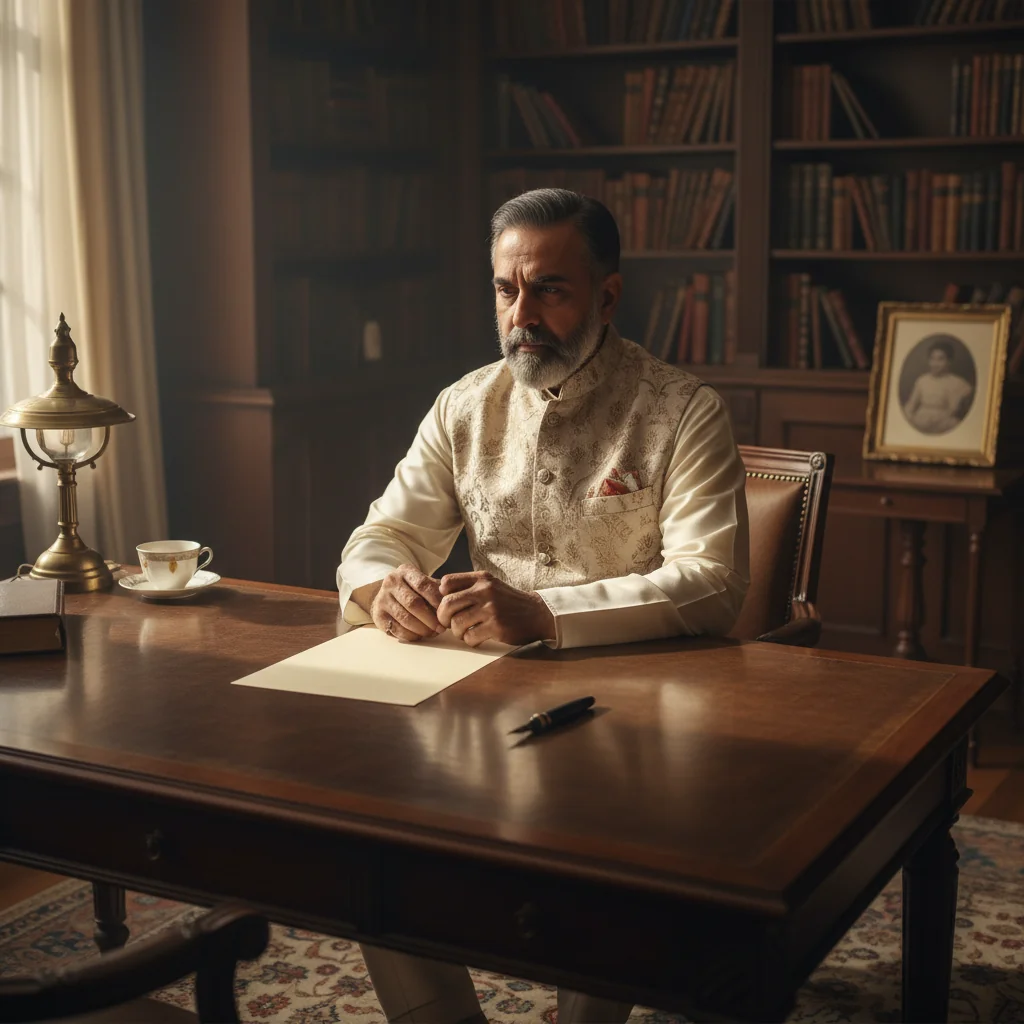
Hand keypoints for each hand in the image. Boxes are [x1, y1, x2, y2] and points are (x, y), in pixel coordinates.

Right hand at [369, 564, 443, 641]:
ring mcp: (382, 599)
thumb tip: (452, 603)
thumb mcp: (424, 584)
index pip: (423, 585)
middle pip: (414, 603)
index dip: (436, 600)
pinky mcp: (378, 616)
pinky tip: (420, 636)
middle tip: (442, 628)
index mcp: (405, 571)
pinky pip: (397, 630)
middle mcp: (391, 582)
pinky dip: (412, 635)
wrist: (387, 596)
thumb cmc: (413, 591)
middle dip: (431, 618)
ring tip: (433, 633)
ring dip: (422, 629)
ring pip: (405, 618)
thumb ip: (438, 591)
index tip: (447, 611)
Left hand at [437, 571, 554, 647]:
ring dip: (457, 632)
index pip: (446, 583)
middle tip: (449, 624)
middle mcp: (485, 591)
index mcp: (481, 579)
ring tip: (466, 632)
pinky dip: (470, 641)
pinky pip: (470, 637)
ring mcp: (491, 608)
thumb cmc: (509, 602)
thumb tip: (439, 594)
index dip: (441, 597)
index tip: (448, 607)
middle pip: (446, 604)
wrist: (538, 613)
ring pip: (457, 623)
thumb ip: (469, 587)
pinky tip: (478, 638)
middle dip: (443, 618)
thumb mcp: (491, 586)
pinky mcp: (496, 626)